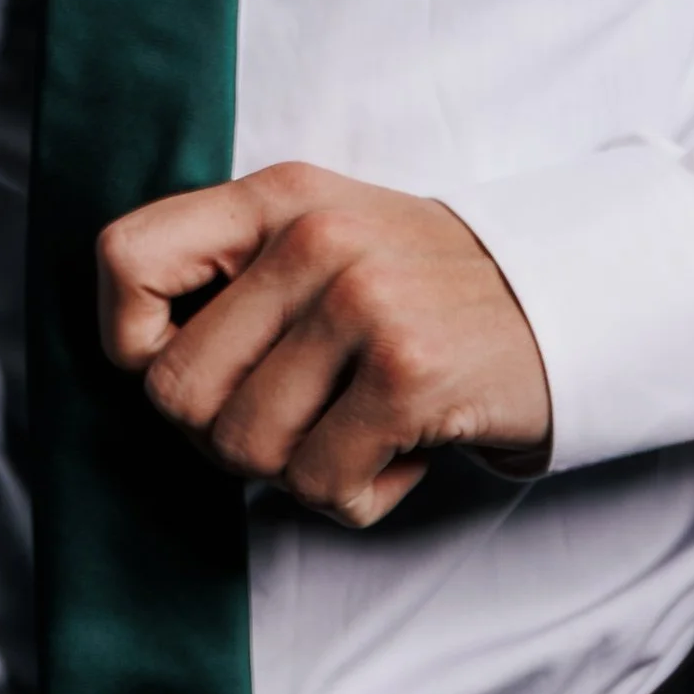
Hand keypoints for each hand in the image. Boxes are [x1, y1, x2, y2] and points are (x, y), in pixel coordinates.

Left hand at [97, 163, 553, 528]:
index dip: (130, 340)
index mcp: (275, 198)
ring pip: (242, 449)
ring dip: (299, 468)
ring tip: (358, 424)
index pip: (125, 258)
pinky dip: (357, 495)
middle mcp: (312, 238)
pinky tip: (400, 450)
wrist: (568, 308)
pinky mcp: (407, 375)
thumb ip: (231, 272)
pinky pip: (318, 485)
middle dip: (227, 433)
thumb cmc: (423, 292)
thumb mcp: (322, 237)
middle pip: (176, 391)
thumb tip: (133, 354)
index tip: (192, 365)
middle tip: (301, 415)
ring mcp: (362, 302)